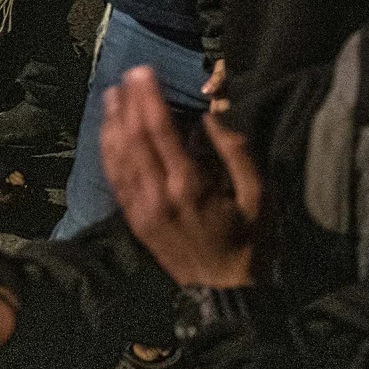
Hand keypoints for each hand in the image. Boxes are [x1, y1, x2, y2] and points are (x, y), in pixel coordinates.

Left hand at [101, 65, 261, 288]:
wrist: (228, 297)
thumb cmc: (251, 245)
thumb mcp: (260, 199)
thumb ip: (237, 155)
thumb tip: (214, 116)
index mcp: (189, 187)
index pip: (159, 130)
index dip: (148, 97)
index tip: (145, 71)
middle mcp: (157, 195)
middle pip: (134, 138)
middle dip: (129, 102)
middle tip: (128, 74)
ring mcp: (141, 209)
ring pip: (118, 157)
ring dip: (113, 122)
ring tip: (111, 94)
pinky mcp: (134, 220)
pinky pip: (115, 179)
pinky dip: (109, 152)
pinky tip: (108, 134)